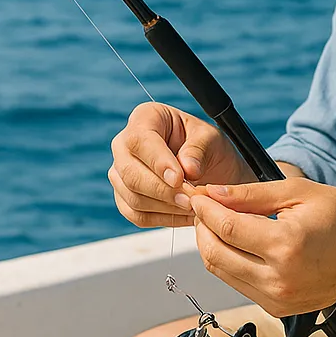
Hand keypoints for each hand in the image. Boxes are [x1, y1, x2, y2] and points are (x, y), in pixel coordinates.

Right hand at [108, 102, 254, 228]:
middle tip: (191, 199)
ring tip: (194, 207)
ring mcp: (121, 172)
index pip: (140, 140)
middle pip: (130, 172)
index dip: (158, 162)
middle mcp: (125, 143)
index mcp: (146, 118)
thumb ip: (198, 150)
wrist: (214, 170)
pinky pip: (137, 215)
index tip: (180, 178)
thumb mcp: (213, 139)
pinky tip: (186, 215)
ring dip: (166, 207)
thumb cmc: (210, 147)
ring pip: (133, 197)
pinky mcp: (125, 197)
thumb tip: (187, 169)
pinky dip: (163, 219)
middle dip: (163, 190)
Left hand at [190, 178, 335, 316]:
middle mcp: (279, 279)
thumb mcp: (299, 193)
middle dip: (202, 227)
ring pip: (221, 273)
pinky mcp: (278, 308)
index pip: (226, 228)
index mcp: (286, 245)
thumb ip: (251, 195)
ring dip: (211, 246)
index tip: (197, 195)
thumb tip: (213, 194)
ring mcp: (278, 298)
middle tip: (203, 207)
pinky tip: (238, 243)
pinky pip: (238, 285)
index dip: (205, 209)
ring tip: (218, 222)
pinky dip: (229, 263)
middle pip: (215, 254)